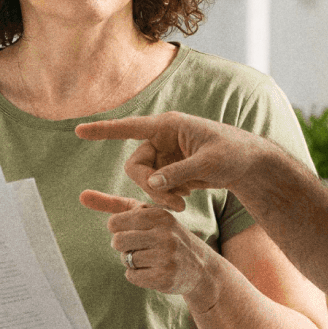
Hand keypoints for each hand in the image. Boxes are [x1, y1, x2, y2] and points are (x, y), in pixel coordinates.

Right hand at [74, 112, 271, 210]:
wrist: (249, 164)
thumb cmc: (234, 154)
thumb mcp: (208, 164)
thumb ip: (178, 173)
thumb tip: (151, 184)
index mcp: (169, 125)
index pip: (129, 127)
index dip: (103, 130)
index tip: (78, 130)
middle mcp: (162, 137)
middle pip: (136, 165)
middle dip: (148, 186)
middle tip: (173, 203)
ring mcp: (165, 153)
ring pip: (144, 178)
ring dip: (159, 194)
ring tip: (183, 201)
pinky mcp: (170, 168)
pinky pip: (155, 185)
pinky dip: (167, 194)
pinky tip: (186, 195)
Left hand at [79, 190, 221, 301]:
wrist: (201, 268)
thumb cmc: (166, 236)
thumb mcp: (147, 214)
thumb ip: (115, 204)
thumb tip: (82, 195)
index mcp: (159, 215)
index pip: (115, 222)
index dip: (119, 229)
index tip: (134, 231)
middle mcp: (164, 234)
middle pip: (118, 242)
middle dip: (124, 247)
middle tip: (141, 247)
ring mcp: (166, 256)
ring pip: (125, 259)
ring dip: (133, 261)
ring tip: (151, 258)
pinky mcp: (164, 277)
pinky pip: (132, 276)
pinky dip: (138, 275)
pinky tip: (154, 271)